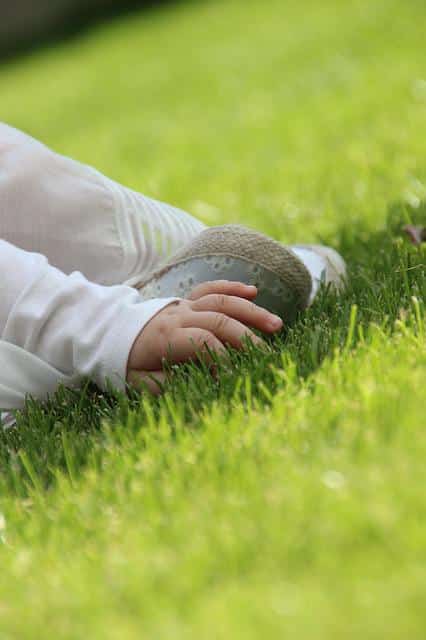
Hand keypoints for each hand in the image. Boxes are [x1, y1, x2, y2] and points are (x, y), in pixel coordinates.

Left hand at [126, 280, 282, 394]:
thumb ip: (162, 384)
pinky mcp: (186, 301)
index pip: (205, 342)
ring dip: (250, 312)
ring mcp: (183, 305)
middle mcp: (178, 315)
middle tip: (268, 355)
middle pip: (219, 320)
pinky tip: (254, 291)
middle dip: (246, 337)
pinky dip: (232, 288)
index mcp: (166, 336)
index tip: (236, 377)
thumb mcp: (134, 381)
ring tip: (276, 325)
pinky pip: (211, 289)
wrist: (105, 332)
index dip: (224, 360)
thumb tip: (194, 383)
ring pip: (221, 301)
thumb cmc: (121, 361)